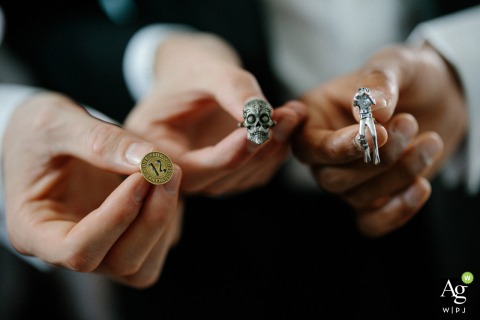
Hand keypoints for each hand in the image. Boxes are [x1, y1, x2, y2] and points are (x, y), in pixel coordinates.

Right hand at [4, 92, 182, 287]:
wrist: (43, 134)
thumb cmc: (38, 129)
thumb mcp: (57, 122)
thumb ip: (99, 140)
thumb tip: (149, 160)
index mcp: (33, 229)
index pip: (78, 250)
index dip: (117, 217)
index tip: (141, 175)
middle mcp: (64, 249)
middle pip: (120, 262)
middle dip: (152, 219)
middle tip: (168, 171)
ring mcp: (95, 246)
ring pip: (141, 265)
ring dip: (163, 223)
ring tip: (169, 174)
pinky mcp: (119, 238)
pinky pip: (153, 248)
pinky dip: (168, 220)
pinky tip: (164, 183)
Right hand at [125, 32, 305, 195]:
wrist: (194, 78)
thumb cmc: (190, 71)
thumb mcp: (205, 70)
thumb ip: (231, 88)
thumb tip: (261, 114)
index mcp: (155, 150)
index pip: (191, 168)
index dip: (228, 154)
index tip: (257, 131)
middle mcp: (178, 173)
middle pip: (222, 178)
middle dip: (259, 150)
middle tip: (288, 115)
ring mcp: (205, 177)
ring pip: (245, 177)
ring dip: (274, 149)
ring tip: (293, 112)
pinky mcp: (229, 175)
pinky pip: (258, 172)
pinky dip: (277, 150)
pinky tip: (288, 122)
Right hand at [293, 44, 465, 236]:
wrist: (438, 98)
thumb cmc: (407, 77)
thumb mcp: (395, 64)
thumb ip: (380, 81)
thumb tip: (372, 111)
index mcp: (314, 118)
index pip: (307, 146)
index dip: (336, 147)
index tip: (374, 132)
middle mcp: (324, 153)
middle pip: (331, 178)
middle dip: (375, 158)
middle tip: (409, 123)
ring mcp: (348, 178)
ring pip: (356, 198)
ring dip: (398, 174)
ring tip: (429, 141)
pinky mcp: (372, 197)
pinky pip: (370, 223)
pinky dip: (397, 212)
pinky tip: (422, 186)